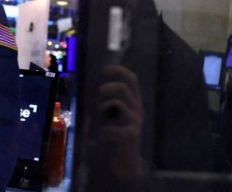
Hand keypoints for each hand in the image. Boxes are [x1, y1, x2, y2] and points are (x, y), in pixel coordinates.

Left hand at [96, 64, 143, 179]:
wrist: (125, 162)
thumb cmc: (115, 135)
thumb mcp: (112, 115)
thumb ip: (106, 102)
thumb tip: (95, 88)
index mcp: (133, 101)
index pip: (132, 79)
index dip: (119, 71)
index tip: (106, 69)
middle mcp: (137, 108)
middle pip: (124, 88)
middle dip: (109, 87)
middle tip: (99, 92)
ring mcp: (136, 121)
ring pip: (119, 104)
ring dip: (103, 109)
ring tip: (99, 120)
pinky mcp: (132, 134)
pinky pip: (115, 127)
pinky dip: (104, 130)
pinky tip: (101, 135)